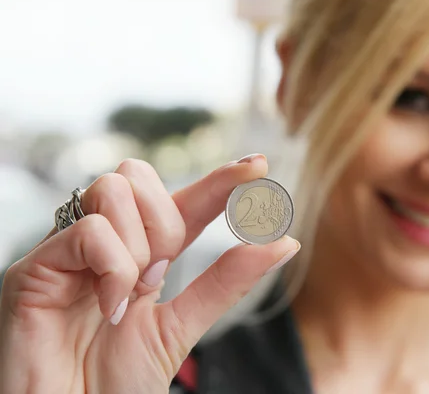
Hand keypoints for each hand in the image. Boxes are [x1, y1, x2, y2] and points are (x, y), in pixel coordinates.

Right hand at [0, 155, 299, 393]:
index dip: (219, 180)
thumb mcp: (182, 326)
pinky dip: (114, 269)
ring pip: (114, 189)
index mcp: (139, 256)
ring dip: (139, 247)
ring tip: (129, 296)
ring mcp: (67, 252)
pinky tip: (110, 307)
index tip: (258, 165)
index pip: (181, 203)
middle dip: (166, 222)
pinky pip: (90, 230)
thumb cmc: (117, 385)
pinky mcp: (35, 268)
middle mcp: (102, 244)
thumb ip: (227, 282)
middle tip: (159, 275)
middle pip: (138, 177)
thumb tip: (286, 242)